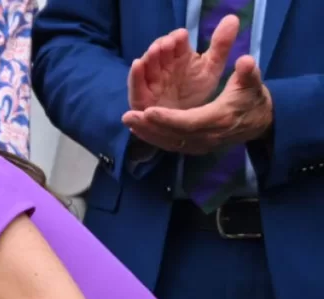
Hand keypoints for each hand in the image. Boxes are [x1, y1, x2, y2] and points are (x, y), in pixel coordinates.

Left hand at [123, 56, 272, 153]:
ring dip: (146, 133)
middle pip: (173, 135)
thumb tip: (245, 61)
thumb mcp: (253, 84)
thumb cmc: (253, 99)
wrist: (260, 122)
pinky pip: (171, 145)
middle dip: (149, 127)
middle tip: (127, 116)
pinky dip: (153, 138)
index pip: (189, 122)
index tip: (148, 111)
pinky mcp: (195, 148)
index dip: (168, 118)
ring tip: (128, 121)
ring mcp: (200, 145)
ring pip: (169, 142)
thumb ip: (248, 73)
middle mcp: (207, 137)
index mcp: (219, 120)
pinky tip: (137, 129)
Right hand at [127, 18, 238, 112]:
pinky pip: (135, 85)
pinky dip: (135, 74)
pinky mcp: (140, 97)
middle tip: (169, 43)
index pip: (175, 42)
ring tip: (155, 50)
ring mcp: (150, 80)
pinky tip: (137, 64)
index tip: (183, 36)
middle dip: (163, 46)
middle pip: (159, 51)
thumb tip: (232, 18)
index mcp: (178, 56)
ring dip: (149, 56)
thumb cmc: (195, 92)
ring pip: (146, 65)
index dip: (177, 38)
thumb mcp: (211, 69)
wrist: (184, 121)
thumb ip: (220, 45)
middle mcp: (162, 65)